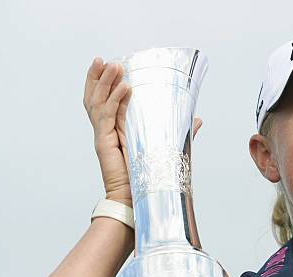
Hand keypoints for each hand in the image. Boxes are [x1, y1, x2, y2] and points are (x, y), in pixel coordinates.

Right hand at [83, 57, 202, 205]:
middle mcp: (106, 131)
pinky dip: (115, 100)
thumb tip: (197, 119)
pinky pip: (107, 116)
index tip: (111, 65)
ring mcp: (103, 137)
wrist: (139, 199)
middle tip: (105, 60)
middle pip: (95, 98)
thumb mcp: (168, 148)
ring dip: (105, 83)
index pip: (105, 101)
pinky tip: (125, 88)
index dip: (104, 83)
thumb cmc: (150, 178)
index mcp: (116, 131)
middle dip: (99, 77)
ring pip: (98, 103)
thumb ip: (179, 132)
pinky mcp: (105, 143)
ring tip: (114, 66)